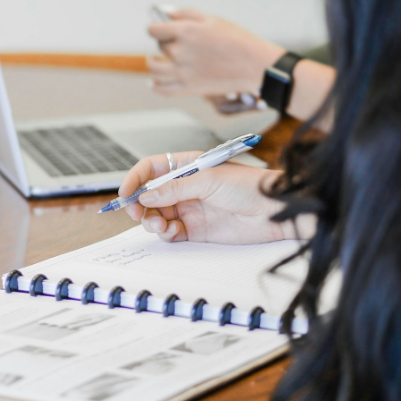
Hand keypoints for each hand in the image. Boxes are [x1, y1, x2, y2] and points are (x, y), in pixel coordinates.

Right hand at [120, 151, 291, 243]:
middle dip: (139, 204)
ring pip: (156, 215)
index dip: (135, 179)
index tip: (125, 193)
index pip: (151, 169)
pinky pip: (170, 232)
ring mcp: (189, 208)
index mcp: (186, 166)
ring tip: (158, 224)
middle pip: (149, 195)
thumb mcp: (208, 180)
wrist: (276, 212)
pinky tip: (171, 231)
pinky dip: (165, 233)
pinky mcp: (195, 230)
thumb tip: (146, 196)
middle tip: (136, 213)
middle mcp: (184, 187)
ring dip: (151, 221)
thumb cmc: (250, 186)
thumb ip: (174, 189)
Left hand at [147, 8, 284, 95]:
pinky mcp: (189, 88)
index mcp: (185, 32)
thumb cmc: (237, 39)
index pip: (154, 29)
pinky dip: (156, 86)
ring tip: (155, 60)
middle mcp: (180, 52)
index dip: (155, 27)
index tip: (159, 28)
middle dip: (165, 41)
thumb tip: (166, 13)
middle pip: (160, 46)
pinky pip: (163, 90)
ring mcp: (183, 72)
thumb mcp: (213, 19)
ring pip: (154, 68)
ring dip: (152, 63)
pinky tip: (154, 82)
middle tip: (177, 42)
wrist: (255, 65)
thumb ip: (186, 14)